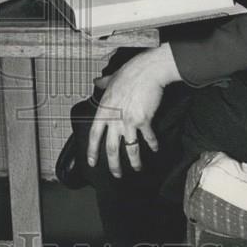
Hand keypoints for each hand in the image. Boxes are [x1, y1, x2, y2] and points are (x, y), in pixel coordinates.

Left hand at [87, 46, 180, 177]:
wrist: (147, 72)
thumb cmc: (129, 73)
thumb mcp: (111, 79)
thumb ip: (103, 83)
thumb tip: (97, 81)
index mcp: (104, 110)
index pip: (94, 134)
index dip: (93, 150)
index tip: (92, 162)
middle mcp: (114, 119)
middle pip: (111, 148)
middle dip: (113, 164)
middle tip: (116, 174)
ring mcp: (128, 121)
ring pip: (130, 148)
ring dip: (134, 161)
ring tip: (137, 168)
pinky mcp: (143, 121)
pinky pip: (147, 138)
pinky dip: (152, 144)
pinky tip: (155, 149)